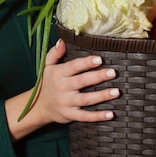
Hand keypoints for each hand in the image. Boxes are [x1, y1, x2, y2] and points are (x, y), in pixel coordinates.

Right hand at [5, 38, 119, 139]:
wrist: (39, 106)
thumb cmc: (48, 83)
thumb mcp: (47, 66)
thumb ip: (55, 53)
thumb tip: (62, 40)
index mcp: (58, 74)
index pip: (73, 67)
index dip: (86, 63)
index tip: (99, 59)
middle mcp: (63, 88)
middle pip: (82, 81)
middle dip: (98, 77)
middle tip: (113, 72)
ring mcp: (67, 103)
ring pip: (86, 99)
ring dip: (101, 96)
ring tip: (116, 92)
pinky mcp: (70, 115)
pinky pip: (85, 116)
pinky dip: (97, 116)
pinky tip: (111, 114)